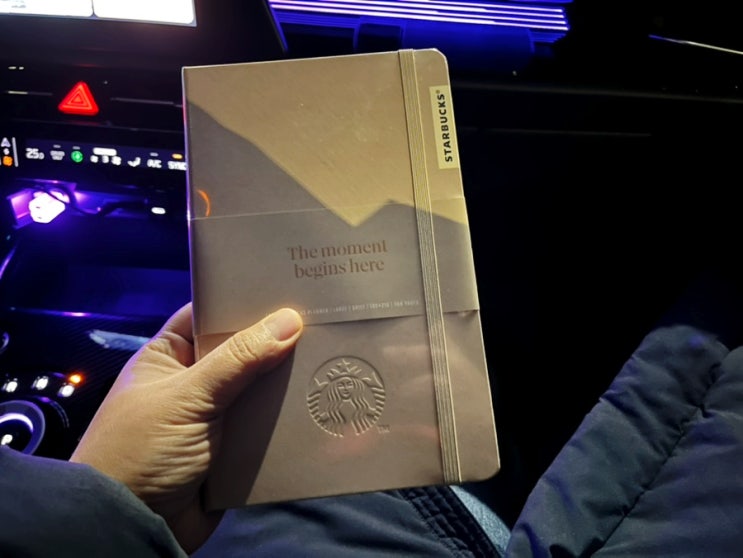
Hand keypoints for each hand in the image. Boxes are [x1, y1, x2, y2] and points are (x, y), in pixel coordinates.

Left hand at [70, 304, 302, 552]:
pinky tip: (319, 404)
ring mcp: (214, 417)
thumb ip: (238, 360)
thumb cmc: (142, 450)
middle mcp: (193, 383)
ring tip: (331, 359)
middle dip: (276, 345)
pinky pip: (266, 428)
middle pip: (242, 354)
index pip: (210, 316)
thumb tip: (288, 320)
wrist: (129, 528)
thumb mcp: (187, 397)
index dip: (244, 302)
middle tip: (323, 324)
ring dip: (285, 385)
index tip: (287, 289)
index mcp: (169, 358)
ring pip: (258, 391)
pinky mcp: (232, 450)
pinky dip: (286, 421)